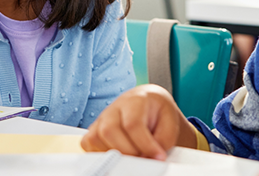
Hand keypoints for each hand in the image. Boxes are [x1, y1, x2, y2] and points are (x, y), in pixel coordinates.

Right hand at [80, 84, 197, 159]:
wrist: (148, 102)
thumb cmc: (158, 112)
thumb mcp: (170, 123)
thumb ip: (163, 140)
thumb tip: (151, 158)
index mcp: (135, 100)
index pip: (133, 124)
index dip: (145, 144)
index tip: (158, 156)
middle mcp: (114, 107)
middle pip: (109, 130)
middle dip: (128, 151)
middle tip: (143, 157)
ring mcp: (102, 117)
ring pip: (96, 137)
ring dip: (114, 153)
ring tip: (132, 155)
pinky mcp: (94, 128)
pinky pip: (88, 143)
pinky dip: (100, 153)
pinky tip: (117, 153)